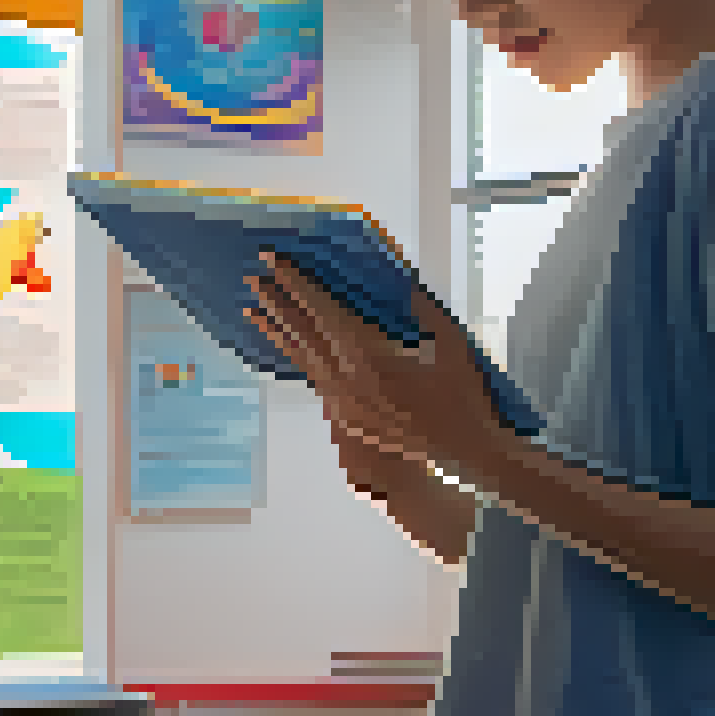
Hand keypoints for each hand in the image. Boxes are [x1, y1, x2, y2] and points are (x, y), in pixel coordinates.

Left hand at [244, 251, 505, 472]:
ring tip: (254, 311)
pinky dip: (299, 359)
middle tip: (253, 279)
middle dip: (277, 303)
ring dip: (278, 332)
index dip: (295, 283)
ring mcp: (341, 401)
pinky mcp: (344, 418)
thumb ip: (422, 308)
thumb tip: (402, 281)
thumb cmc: (459, 397)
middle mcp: (345, 377)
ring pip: (303, 359)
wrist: (461, 454)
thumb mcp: (449, 343)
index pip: (321, 309)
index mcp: (368, 354)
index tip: (273, 261)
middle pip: (302, 333)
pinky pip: (314, 379)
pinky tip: (289, 348)